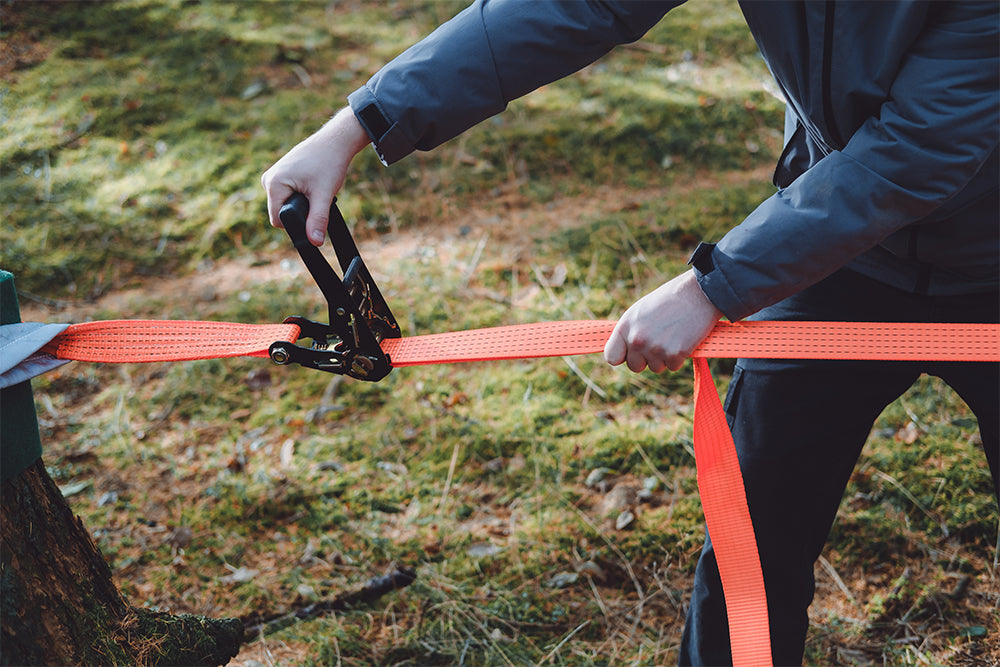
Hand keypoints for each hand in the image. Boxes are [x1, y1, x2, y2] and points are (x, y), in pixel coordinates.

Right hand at [260, 107, 370, 244]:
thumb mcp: (324, 194)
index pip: (278, 220)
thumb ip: (318, 219)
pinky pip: (287, 195)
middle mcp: (268, 179)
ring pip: (285, 204)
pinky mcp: (280, 174)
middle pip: (281, 213)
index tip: (314, 212)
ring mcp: (273, 176)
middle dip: (300, 212)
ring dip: (302, 204)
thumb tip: (314, 242)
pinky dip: (301, 195)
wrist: (334, 141)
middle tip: (317, 196)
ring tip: (315, 188)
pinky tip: (312, 185)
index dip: (297, 223)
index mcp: (273, 183)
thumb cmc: (329, 163)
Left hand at [604, 270, 722, 372]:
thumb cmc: (668, 300)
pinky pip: (673, 366)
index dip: (623, 356)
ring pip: (656, 368)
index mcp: (625, 327)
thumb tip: (624, 350)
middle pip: (635, 366)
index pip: (612, 357)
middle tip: (658, 341)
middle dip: (646, 359)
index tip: (631, 353)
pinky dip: (679, 357)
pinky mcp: (675, 354)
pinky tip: (683, 339)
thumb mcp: (640, 311)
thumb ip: (630, 331)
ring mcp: (655, 349)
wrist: (697, 293)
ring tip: (672, 336)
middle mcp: (637, 340)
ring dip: (664, 357)